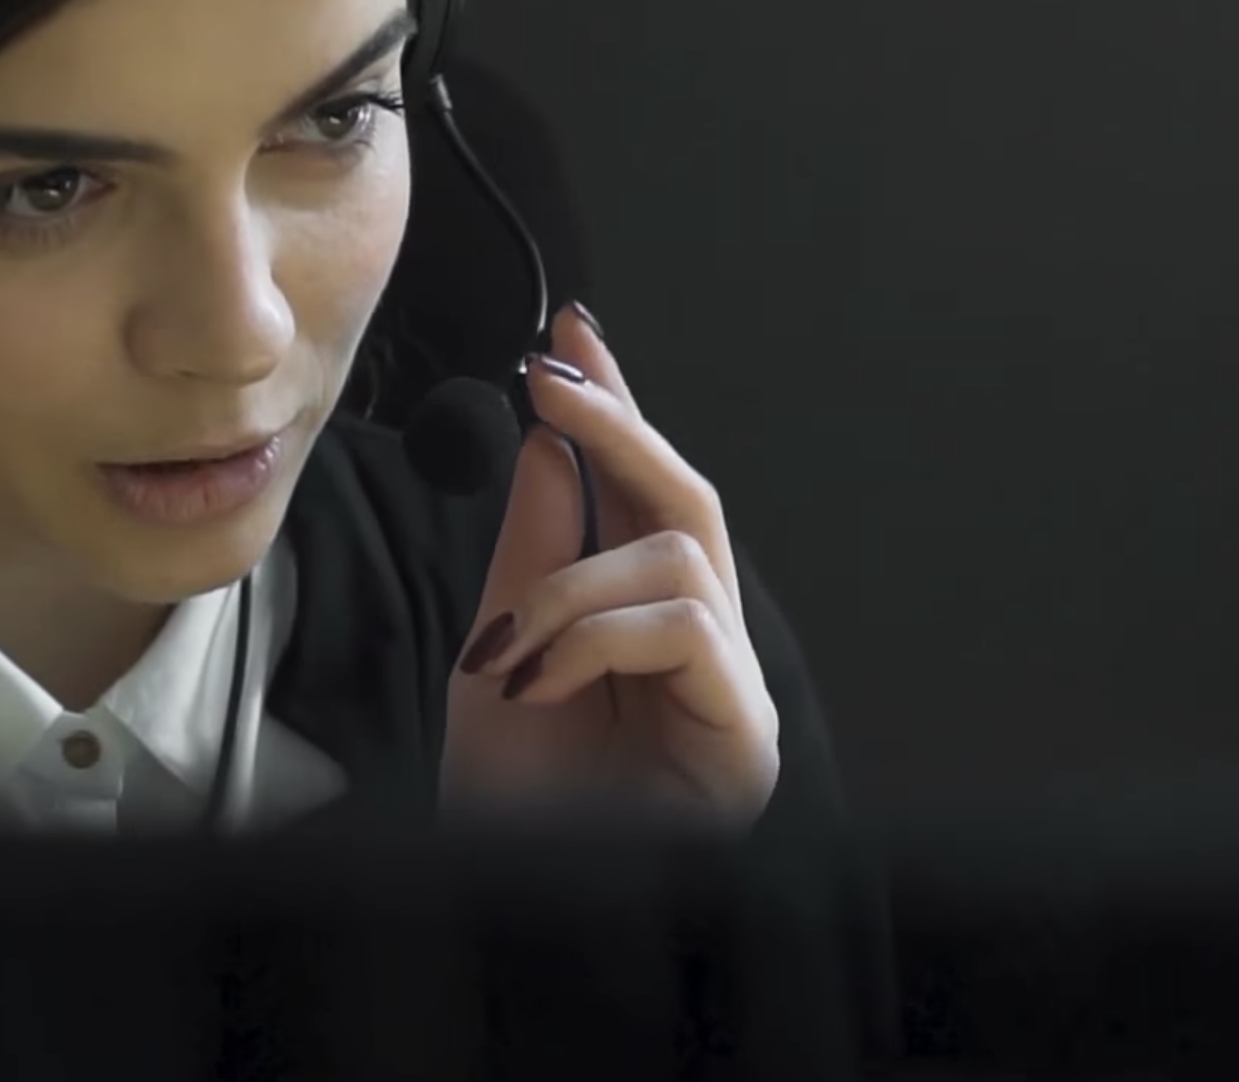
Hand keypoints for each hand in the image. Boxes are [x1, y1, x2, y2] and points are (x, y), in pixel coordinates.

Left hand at [438, 304, 779, 829]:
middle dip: (619, 425)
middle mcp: (693, 647)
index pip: (637, 494)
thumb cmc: (510, 803)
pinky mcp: (744, 737)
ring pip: (675, 555)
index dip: (614, 410)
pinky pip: (686, 625)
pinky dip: (597, 636)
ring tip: (512, 652)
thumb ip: (533, 551)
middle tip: (553, 376)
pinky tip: (540, 680)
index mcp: (633, 622)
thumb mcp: (498, 651)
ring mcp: (727, 690)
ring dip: (571, 586)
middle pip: (685, 500)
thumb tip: (553, 439)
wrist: (495, 904)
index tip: (571, 334)